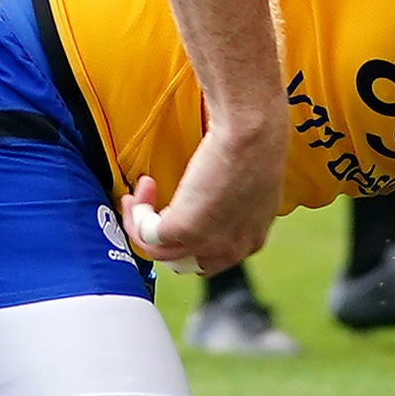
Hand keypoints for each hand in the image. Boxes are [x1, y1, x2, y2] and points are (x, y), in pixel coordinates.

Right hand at [120, 119, 283, 275]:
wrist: (252, 132)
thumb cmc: (258, 143)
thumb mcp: (251, 183)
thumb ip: (233, 199)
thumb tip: (213, 194)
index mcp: (251, 239)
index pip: (212, 257)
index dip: (189, 239)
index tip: (176, 214)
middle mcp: (231, 248)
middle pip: (184, 262)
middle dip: (163, 239)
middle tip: (149, 213)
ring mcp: (207, 242)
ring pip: (160, 252)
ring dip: (142, 226)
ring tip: (137, 200)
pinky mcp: (184, 228)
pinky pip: (146, 234)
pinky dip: (136, 216)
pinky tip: (140, 194)